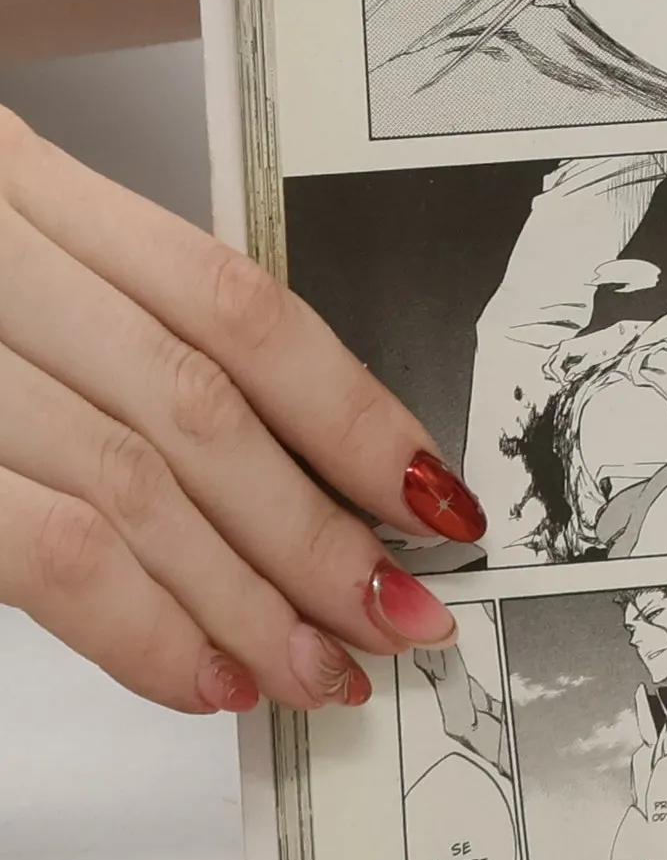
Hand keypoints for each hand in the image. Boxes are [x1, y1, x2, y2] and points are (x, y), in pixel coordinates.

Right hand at [0, 114, 486, 713]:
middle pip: (197, 402)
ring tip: (325, 672)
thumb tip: (274, 478)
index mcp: (13, 181)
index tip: (432, 496)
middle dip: (317, 529)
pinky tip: (206, 678)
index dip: (350, 408)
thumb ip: (105, 334)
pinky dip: (134, 624)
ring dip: (247, 595)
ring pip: (129, 476)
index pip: (231, 301)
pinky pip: (35, 542)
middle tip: (405, 618)